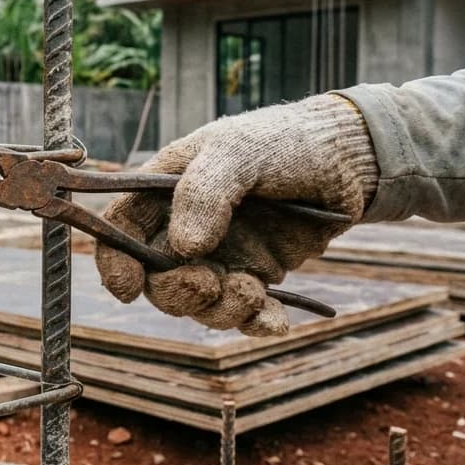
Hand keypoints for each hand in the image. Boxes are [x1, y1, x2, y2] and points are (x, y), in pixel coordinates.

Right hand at [94, 94, 379, 335]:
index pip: (121, 229)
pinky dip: (256, 323)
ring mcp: (222, 253)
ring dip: (219, 309)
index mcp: (165, 189)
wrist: (350, 159)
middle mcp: (187, 226)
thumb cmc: (285, 141)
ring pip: (199, 301)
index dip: (115, 262)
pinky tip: (275, 321)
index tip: (128, 288)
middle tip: (208, 284)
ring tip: (252, 292)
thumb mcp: (239, 152)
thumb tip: (183, 248)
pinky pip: (245, 312)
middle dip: (176, 291)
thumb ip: (204, 193)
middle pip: (156, 278)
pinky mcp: (258, 273)